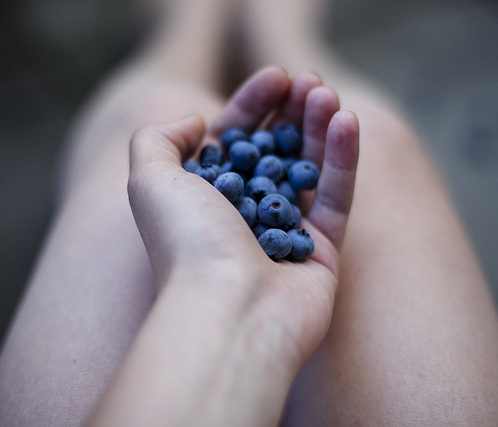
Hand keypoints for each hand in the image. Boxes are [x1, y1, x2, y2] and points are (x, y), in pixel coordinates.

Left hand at [128, 66, 358, 368]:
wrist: (228, 312)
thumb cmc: (186, 244)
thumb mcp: (149, 180)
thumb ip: (158, 139)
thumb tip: (198, 122)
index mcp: (206, 198)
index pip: (234, 138)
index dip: (254, 104)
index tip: (276, 77)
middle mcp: (245, 215)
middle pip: (275, 149)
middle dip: (291, 112)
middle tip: (310, 80)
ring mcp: (286, 233)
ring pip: (309, 168)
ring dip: (320, 127)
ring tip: (328, 93)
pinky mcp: (323, 250)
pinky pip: (337, 197)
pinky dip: (343, 159)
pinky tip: (348, 121)